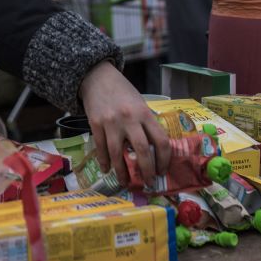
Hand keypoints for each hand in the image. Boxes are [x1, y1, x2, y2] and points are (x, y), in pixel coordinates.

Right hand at [78, 61, 170, 185]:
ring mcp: (111, 122)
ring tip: (126, 183)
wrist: (97, 77)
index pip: (161, 140)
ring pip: (118, 154)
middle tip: (148, 183)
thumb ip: (146, 123)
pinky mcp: (96, 124)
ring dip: (123, 172)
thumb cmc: (122, 91)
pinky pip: (101, 148)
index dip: (164, 159)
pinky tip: (107, 169)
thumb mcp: (140, 103)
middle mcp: (130, 118)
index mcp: (145, 113)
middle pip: (142, 150)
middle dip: (146, 171)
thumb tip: (153, 149)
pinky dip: (105, 161)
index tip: (162, 170)